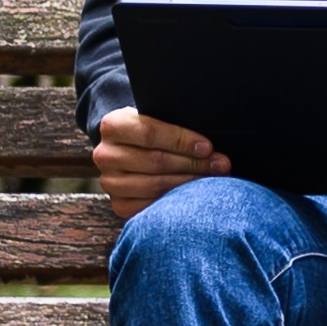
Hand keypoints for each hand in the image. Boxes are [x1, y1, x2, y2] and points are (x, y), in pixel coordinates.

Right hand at [93, 106, 228, 221]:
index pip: (150, 133)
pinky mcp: (119, 204)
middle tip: (221, 165)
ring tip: (216, 180)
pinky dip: (177, 203)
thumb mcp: (159, 118)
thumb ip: (176, 124)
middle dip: (194, 164)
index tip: (208, 147)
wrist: (130, 149)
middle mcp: (105, 154)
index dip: (182, 141)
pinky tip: (196, 197)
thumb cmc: (154, 131)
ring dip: (190, 184)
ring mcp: (110, 182)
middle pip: (156, 161)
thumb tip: (209, 145)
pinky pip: (151, 207)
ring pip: (156, 186)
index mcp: (112, 125)